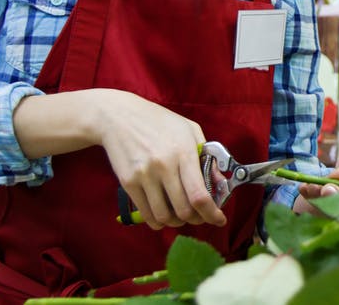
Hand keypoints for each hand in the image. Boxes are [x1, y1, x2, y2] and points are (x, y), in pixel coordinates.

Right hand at [94, 90, 225, 229]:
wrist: (118, 116)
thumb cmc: (159, 121)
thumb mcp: (190, 130)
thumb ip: (208, 157)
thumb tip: (219, 183)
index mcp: (183, 152)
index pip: (199, 195)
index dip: (212, 213)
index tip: (219, 220)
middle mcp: (164, 166)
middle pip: (184, 210)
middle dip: (197, 219)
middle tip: (200, 217)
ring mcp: (144, 176)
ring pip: (164, 216)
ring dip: (177, 222)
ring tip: (181, 216)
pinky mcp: (128, 183)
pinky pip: (146, 213)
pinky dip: (158, 221)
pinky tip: (163, 215)